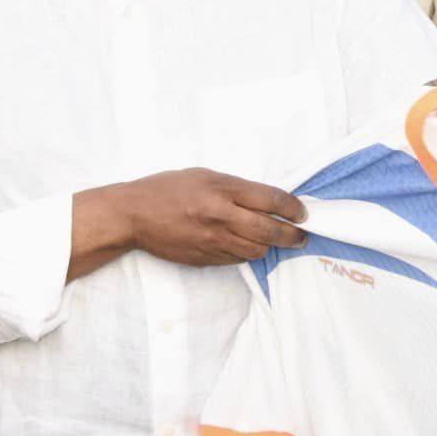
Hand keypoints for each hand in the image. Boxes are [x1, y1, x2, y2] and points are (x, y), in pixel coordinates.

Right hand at [115, 168, 308, 265]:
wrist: (133, 215)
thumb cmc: (168, 189)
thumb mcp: (206, 176)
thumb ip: (238, 188)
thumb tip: (269, 201)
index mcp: (222, 189)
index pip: (271, 199)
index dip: (293, 208)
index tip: (303, 213)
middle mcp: (220, 216)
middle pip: (270, 230)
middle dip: (293, 235)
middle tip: (302, 235)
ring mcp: (213, 241)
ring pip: (257, 250)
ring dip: (271, 246)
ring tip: (278, 240)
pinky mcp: (205, 258)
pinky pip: (237, 259)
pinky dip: (248, 252)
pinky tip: (248, 245)